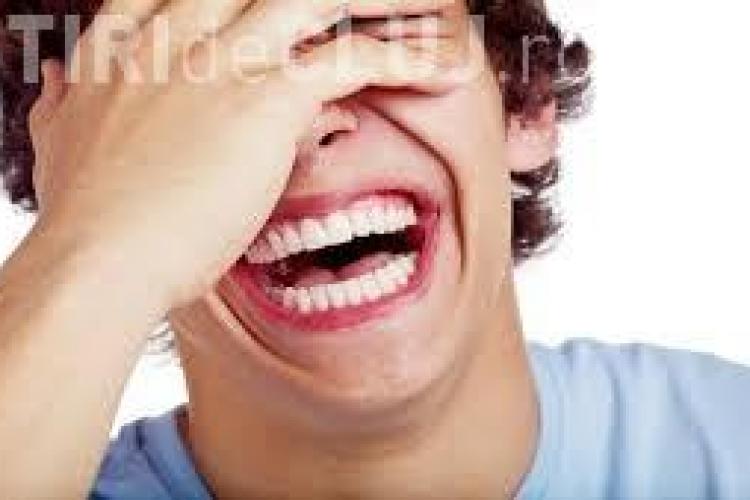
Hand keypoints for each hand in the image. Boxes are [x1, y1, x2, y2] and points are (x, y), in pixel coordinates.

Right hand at [28, 0, 458, 311]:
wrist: (95, 260)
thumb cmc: (85, 218)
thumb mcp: (59, 143)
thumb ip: (66, 105)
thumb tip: (58, 86)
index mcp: (130, 39)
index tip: (291, 8)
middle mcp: (177, 32)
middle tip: (377, 2)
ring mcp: (220, 58)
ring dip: (387, 1)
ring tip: (436, 7)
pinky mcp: (264, 98)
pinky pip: (355, 58)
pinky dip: (408, 58)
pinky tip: (447, 68)